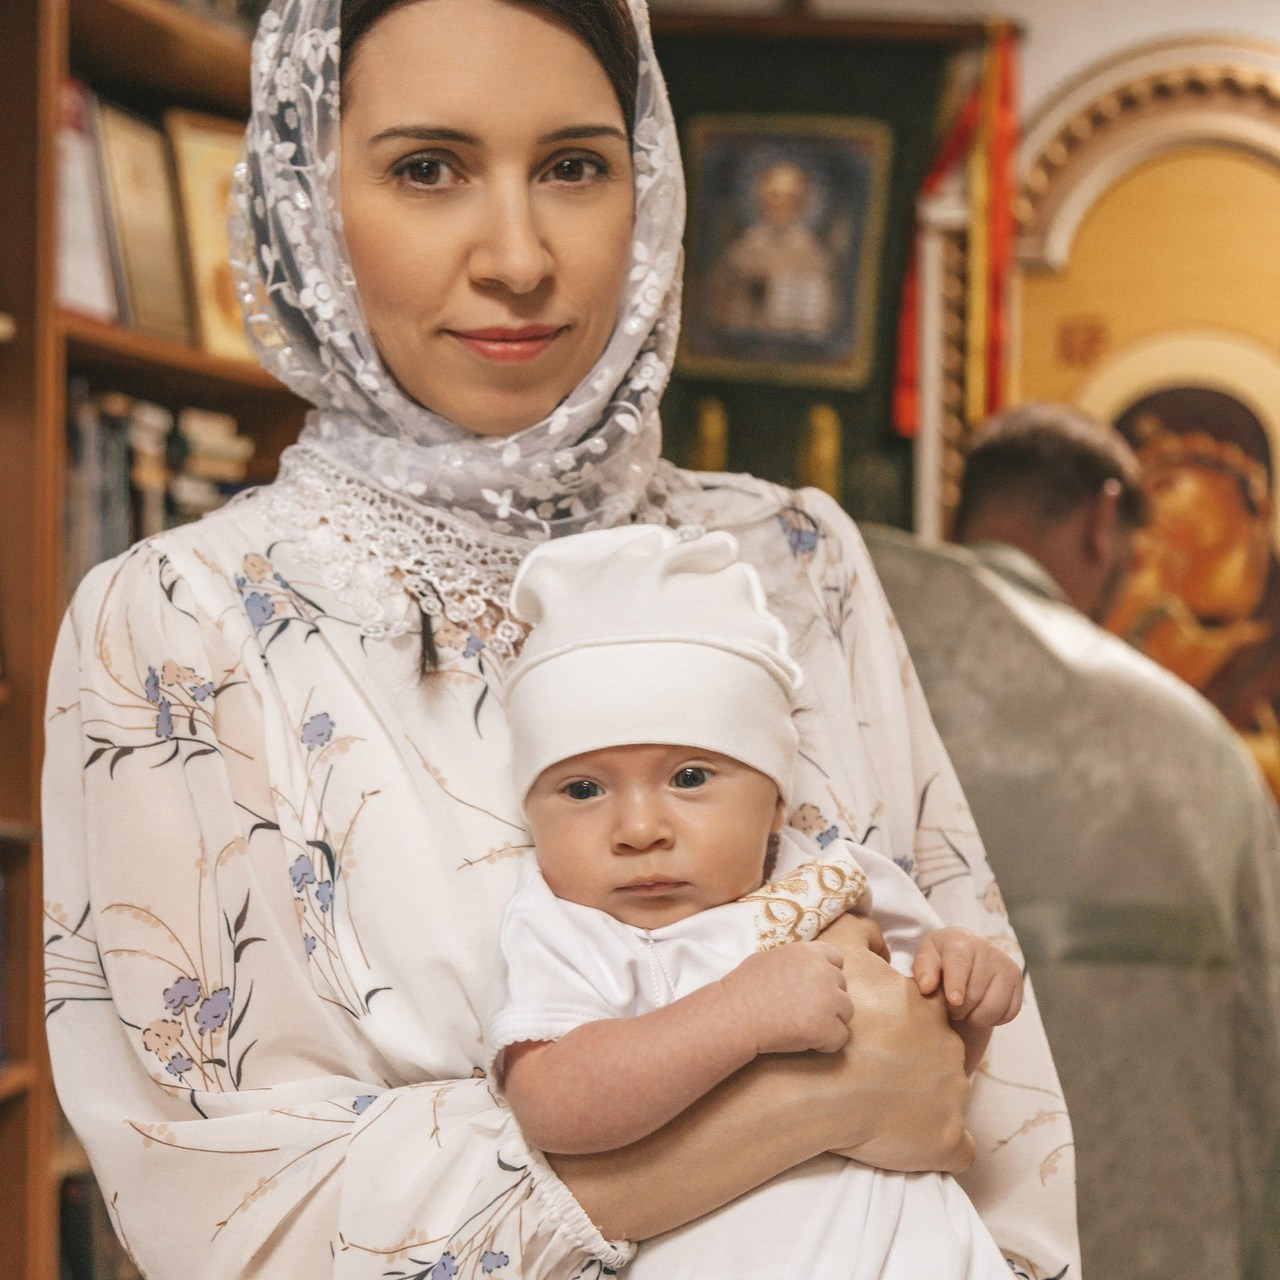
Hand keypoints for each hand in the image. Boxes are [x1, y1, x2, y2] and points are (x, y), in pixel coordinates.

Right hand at [719, 942, 853, 1053]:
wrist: (736, 1014)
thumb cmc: (745, 986)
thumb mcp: (771, 958)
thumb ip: (796, 961)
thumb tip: (807, 969)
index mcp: (810, 953)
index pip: (837, 959)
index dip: (826, 975)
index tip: (812, 989)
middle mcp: (824, 972)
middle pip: (842, 988)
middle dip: (827, 1000)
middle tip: (802, 1011)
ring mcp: (828, 1000)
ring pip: (846, 1013)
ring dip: (830, 1021)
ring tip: (803, 1026)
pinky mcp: (827, 1027)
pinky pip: (840, 1038)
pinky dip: (826, 1042)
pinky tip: (805, 1040)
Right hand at [814, 914, 974, 1172]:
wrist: (812, 1084)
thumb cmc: (825, 1018)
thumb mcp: (838, 949)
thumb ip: (863, 930)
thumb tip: (880, 936)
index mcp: (931, 1008)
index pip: (936, 1014)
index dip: (910, 1027)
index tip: (886, 1038)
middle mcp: (952, 1048)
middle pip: (943, 1056)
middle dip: (917, 1064)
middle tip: (877, 1073)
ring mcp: (954, 1096)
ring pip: (948, 1099)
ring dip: (923, 1103)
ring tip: (881, 1106)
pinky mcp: (948, 1141)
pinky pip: (957, 1148)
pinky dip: (938, 1145)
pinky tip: (909, 1139)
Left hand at [913, 926, 1023, 1026]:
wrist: (967, 953)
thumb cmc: (942, 957)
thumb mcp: (926, 956)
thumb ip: (923, 970)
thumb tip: (926, 987)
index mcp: (962, 942)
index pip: (960, 964)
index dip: (957, 984)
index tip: (954, 1001)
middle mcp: (989, 951)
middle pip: (975, 992)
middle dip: (958, 1009)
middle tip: (949, 1008)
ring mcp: (1006, 967)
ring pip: (994, 1006)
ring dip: (975, 1017)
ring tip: (963, 1010)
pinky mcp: (1018, 982)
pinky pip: (1009, 1013)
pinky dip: (993, 1019)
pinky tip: (980, 1009)